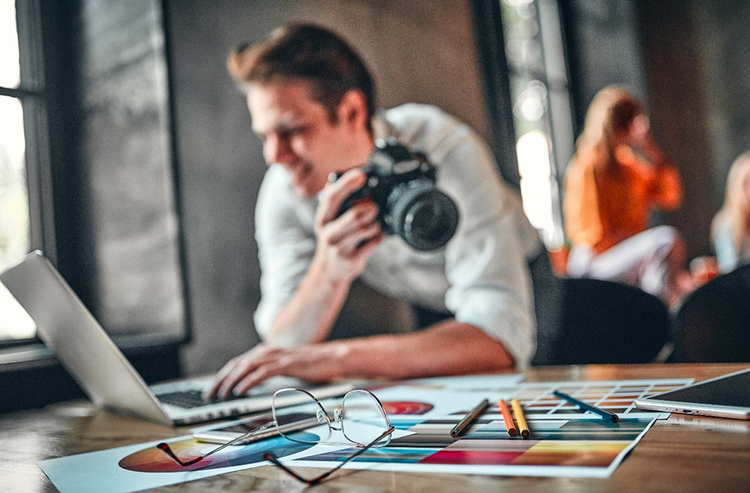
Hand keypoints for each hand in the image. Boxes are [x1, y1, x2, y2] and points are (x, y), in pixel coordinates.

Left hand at [205, 342, 346, 398]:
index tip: (212, 389)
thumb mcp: (285, 367)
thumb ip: (269, 371)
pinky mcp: (285, 364)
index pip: (238, 363)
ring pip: (246, 367)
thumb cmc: (311, 364)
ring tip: (222, 394)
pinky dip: (249, 381)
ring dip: (231, 381)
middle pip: (237, 364)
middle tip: (209, 394)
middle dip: (221, 380)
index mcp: (266, 352)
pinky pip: (262, 373)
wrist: (331, 358)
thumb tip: (252, 384)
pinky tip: (241, 390)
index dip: (222, 376)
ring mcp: (276, 357)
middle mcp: (268, 351)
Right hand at [313, 169, 383, 283]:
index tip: (361, 174)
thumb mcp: (330, 219)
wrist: (329, 272)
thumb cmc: (335, 239)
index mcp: (323, 217)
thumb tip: (354, 174)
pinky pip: (373, 243)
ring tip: (374, 224)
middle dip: (370, 208)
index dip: (347, 183)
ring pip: (366, 229)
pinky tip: (375, 236)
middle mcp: (328, 232)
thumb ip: (339, 199)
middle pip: (355, 214)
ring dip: (376, 224)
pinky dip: (379, 236)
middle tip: (374, 207)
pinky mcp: (350, 260)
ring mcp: (338, 248)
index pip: (332, 196)